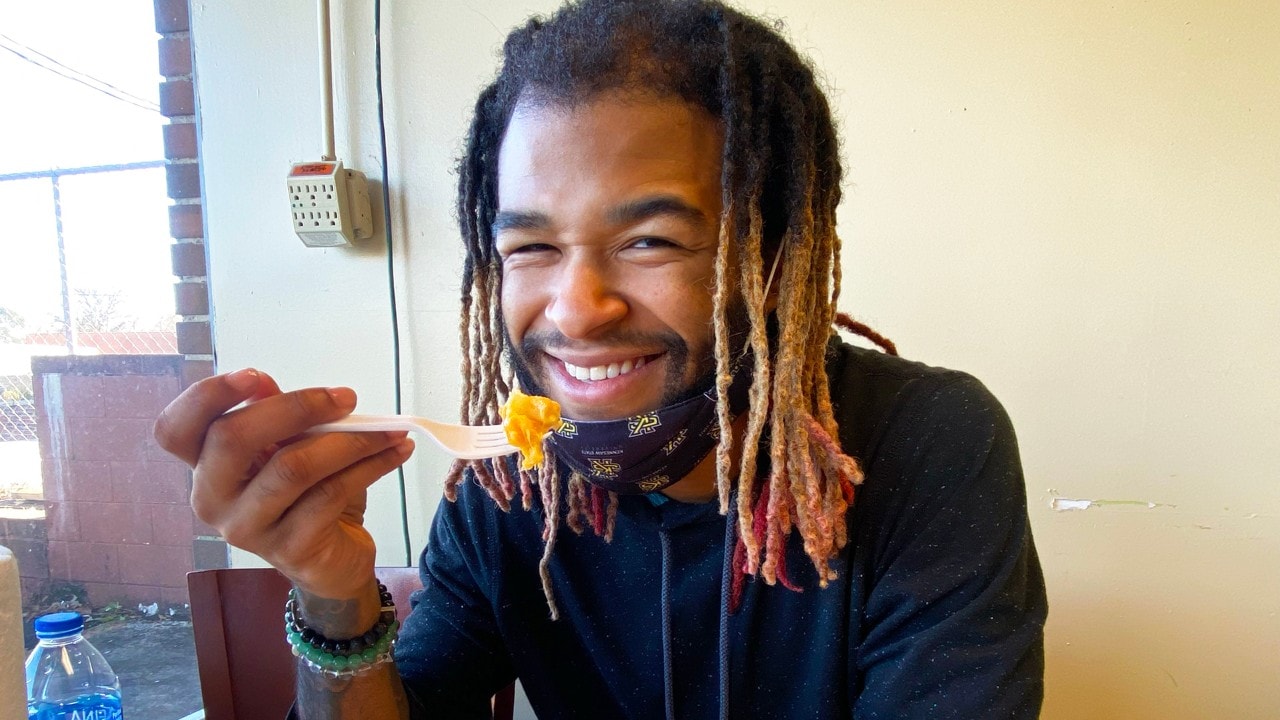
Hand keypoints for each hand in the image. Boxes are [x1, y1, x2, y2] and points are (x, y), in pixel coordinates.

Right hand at [153, 369, 414, 600]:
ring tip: (389, 430)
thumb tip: (262, 382)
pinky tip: (395, 453)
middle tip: (345, 398)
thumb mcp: (292, 448)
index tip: (254, 376)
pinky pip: (330, 494)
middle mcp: (213, 500)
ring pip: (293, 467)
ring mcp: (248, 529)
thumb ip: (276, 417)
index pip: (175, 430)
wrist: (334, 559)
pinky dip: (370, 466)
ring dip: (349, 440)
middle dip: (295, 407)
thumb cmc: (308, 495)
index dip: (205, 397)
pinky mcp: (289, 550)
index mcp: (205, 467)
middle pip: (232, 438)